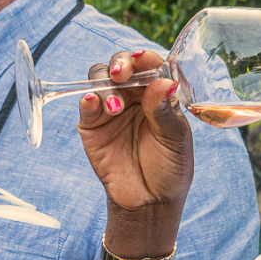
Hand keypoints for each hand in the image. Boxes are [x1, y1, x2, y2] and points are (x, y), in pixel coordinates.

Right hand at [77, 49, 193, 247]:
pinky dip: (87, 100)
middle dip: (120, 64)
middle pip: (120, 65)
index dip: (145, 58)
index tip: (144, 60)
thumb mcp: (175, 139)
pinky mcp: (92, 126)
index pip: (149, 65)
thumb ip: (164, 110)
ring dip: (105, 86)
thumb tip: (163, 81)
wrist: (150, 201)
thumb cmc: (169, 167)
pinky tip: (93, 103)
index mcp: (157, 93)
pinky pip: (86, 106)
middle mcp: (133, 96)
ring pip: (100, 80)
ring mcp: (110, 109)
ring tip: (116, 108)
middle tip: (122, 74)